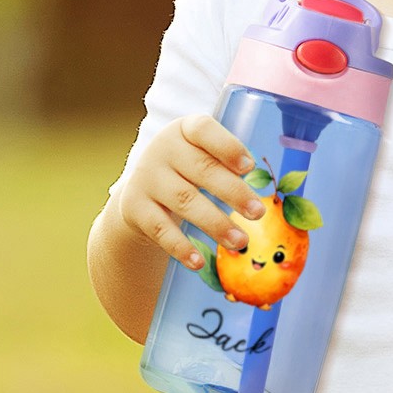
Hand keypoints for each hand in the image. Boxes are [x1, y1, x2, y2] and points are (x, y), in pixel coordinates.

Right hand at [113, 114, 264, 270]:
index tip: (249, 167)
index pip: (204, 129)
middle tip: (258, 213)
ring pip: (185, 201)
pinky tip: (198, 262)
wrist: (141, 190)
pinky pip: (160, 229)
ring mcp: (146, 178)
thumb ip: (228, 161)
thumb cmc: (189, 168)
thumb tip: (258, 184)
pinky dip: (180, 247)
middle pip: (202, 170)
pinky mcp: (134, 207)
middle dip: (234, 193)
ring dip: (216, 224)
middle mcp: (163, 149)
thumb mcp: (204, 154)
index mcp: (185, 129)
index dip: (227, 146)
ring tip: (241, 242)